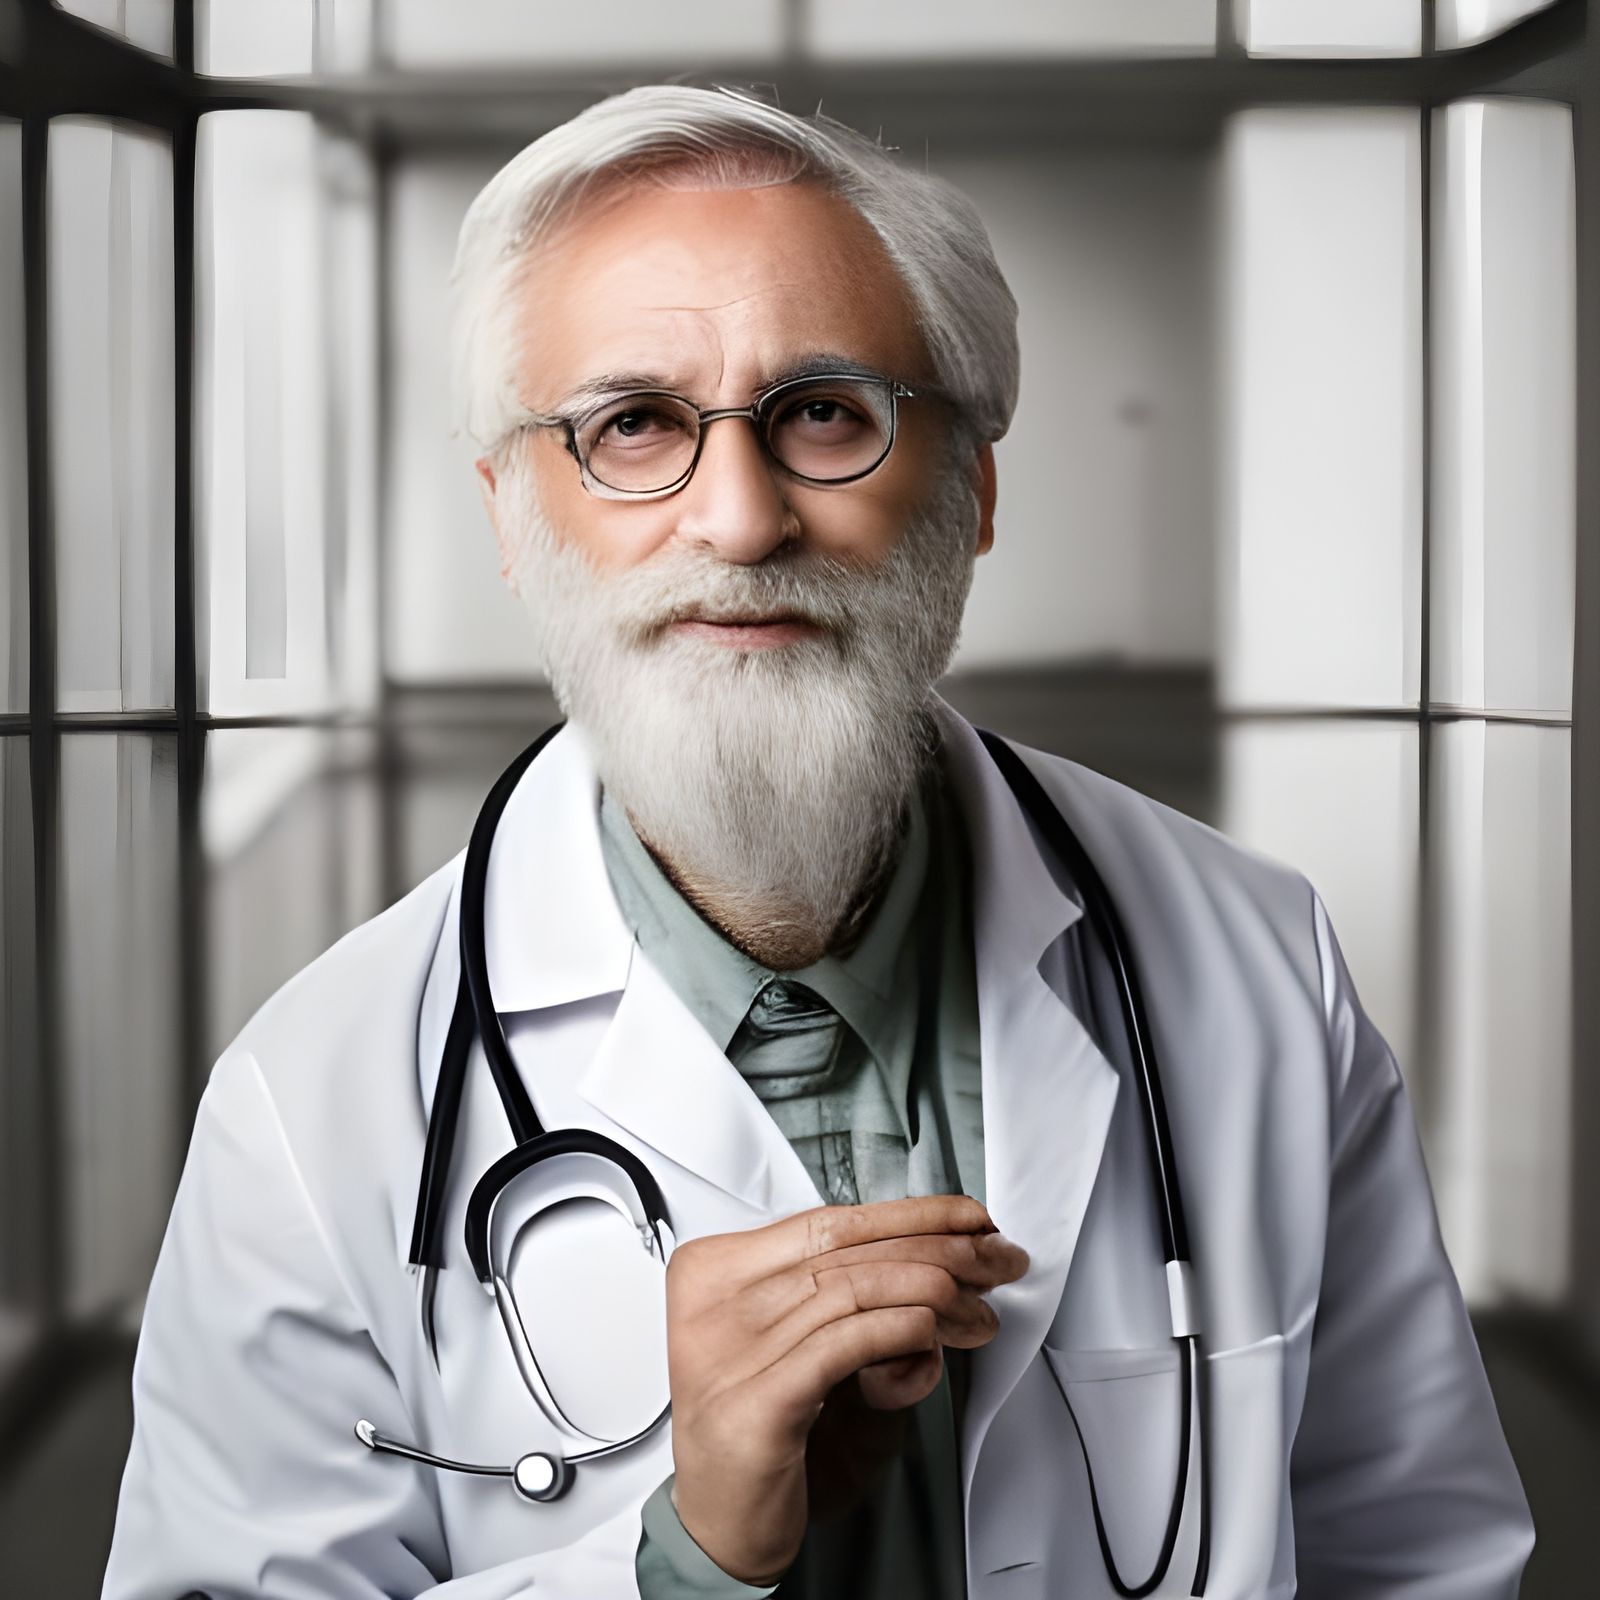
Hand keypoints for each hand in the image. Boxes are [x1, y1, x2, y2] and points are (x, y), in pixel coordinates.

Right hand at [662, 1195, 1028, 1584]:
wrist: (715, 1527)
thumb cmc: (756, 1432)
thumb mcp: (796, 1347)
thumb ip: (849, 1304)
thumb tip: (945, 1268)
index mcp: (716, 1272)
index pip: (827, 1222)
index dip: (909, 1216)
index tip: (967, 1220)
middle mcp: (716, 1303)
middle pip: (848, 1251)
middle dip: (942, 1250)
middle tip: (996, 1262)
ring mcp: (730, 1352)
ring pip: (853, 1290)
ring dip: (936, 1293)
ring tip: (979, 1313)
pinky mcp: (757, 1403)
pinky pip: (845, 1344)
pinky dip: (901, 1331)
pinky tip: (934, 1336)